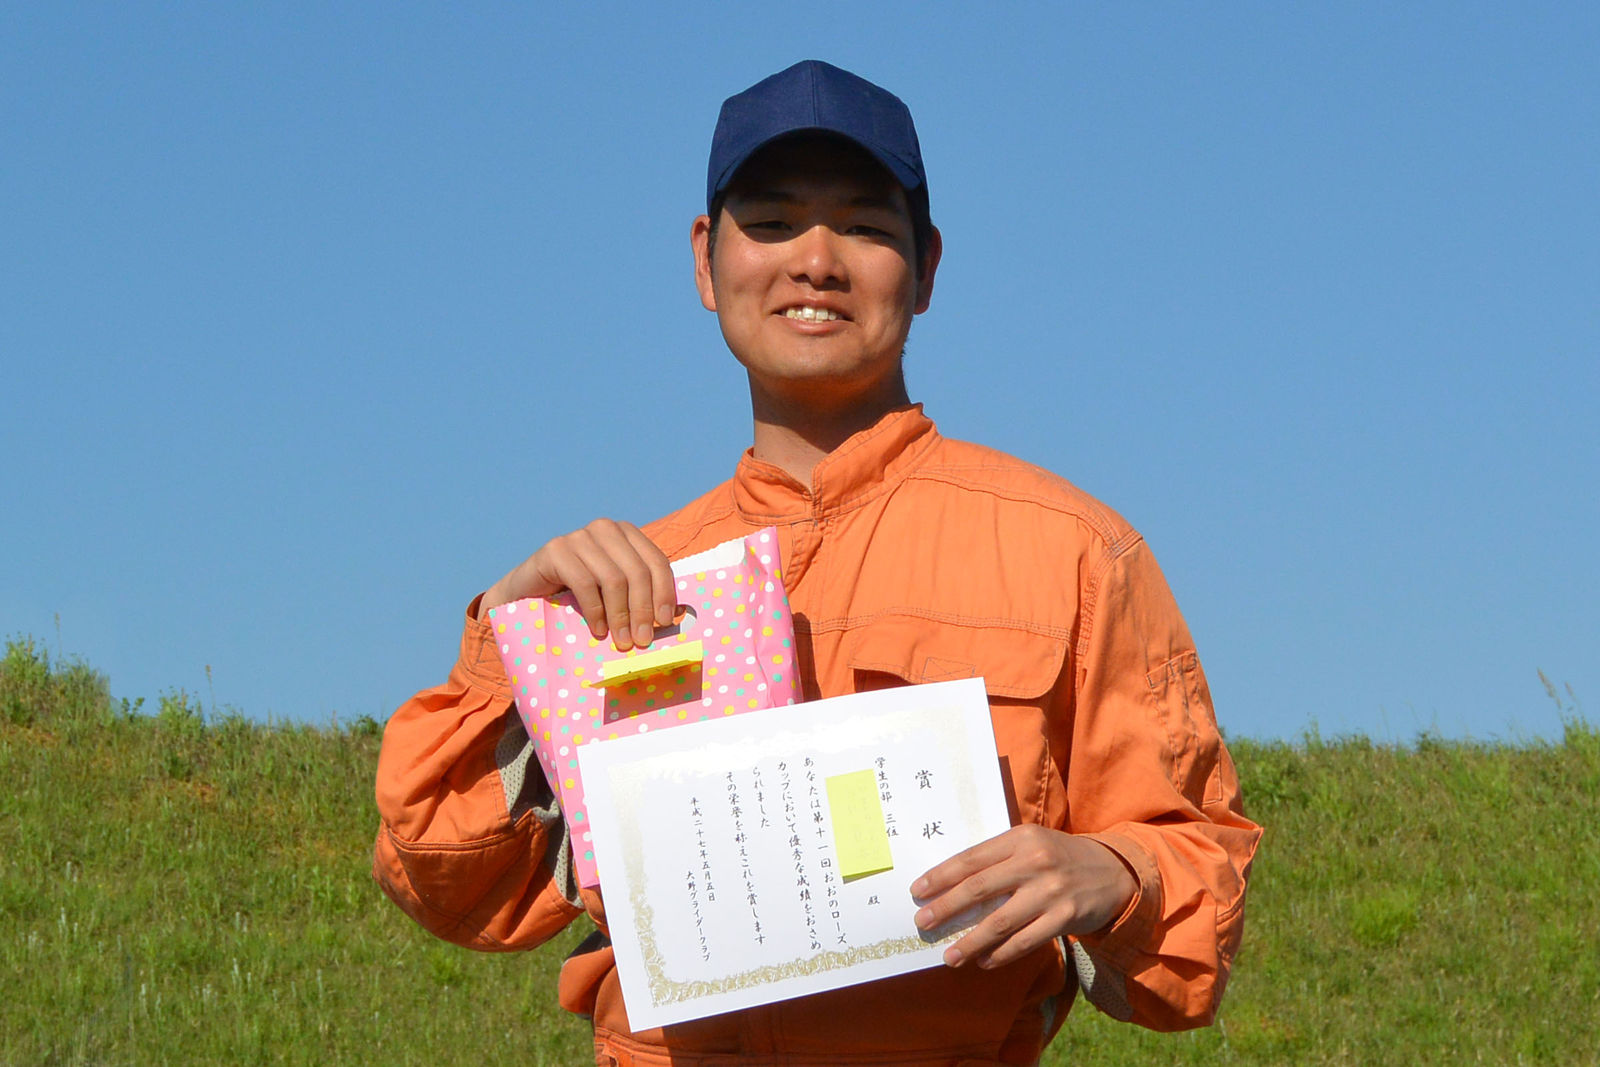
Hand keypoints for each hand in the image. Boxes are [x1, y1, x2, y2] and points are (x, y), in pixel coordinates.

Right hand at [479, 519, 675, 650]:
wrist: (527, 595)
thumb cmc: (577, 598)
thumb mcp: (614, 595)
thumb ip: (639, 597)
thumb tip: (674, 616)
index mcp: (627, 535)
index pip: (656, 562)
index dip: (664, 593)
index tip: (665, 623)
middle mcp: (605, 529)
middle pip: (637, 572)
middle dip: (642, 610)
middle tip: (641, 640)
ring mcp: (579, 537)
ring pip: (613, 579)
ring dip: (620, 616)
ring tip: (621, 642)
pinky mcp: (555, 550)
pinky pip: (585, 583)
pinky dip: (595, 611)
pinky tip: (597, 630)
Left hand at [910, 825, 1136, 969]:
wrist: (1113, 871)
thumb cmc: (1058, 857)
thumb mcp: (1031, 843)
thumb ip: (998, 859)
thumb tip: (951, 885)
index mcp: (1020, 838)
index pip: (971, 859)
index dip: (941, 876)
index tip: (919, 891)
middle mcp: (1035, 862)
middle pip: (979, 889)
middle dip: (946, 908)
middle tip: (923, 924)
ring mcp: (1051, 891)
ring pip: (1000, 921)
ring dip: (971, 941)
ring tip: (950, 956)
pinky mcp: (1065, 917)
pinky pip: (1026, 941)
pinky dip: (1002, 954)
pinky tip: (984, 960)